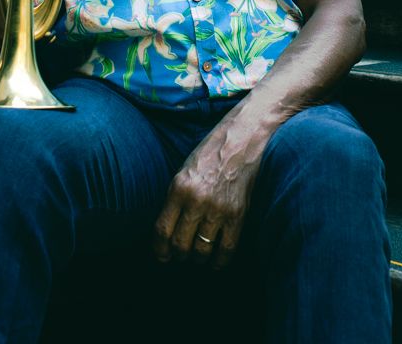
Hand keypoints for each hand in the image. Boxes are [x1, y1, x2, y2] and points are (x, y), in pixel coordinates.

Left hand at [153, 113, 266, 268]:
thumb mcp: (184, 170)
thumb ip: (175, 198)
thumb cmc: (211, 153)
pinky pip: (227, 249)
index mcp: (179, 188)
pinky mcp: (238, 214)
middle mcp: (196, 200)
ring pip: (202, 250)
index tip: (161, 256)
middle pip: (180, 244)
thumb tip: (168, 230)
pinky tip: (216, 262)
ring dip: (197, 259)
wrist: (242, 139)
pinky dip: (219, 261)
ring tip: (197, 257)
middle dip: (178, 256)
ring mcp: (218, 209)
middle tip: (180, 256)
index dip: (159, 249)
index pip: (162, 230)